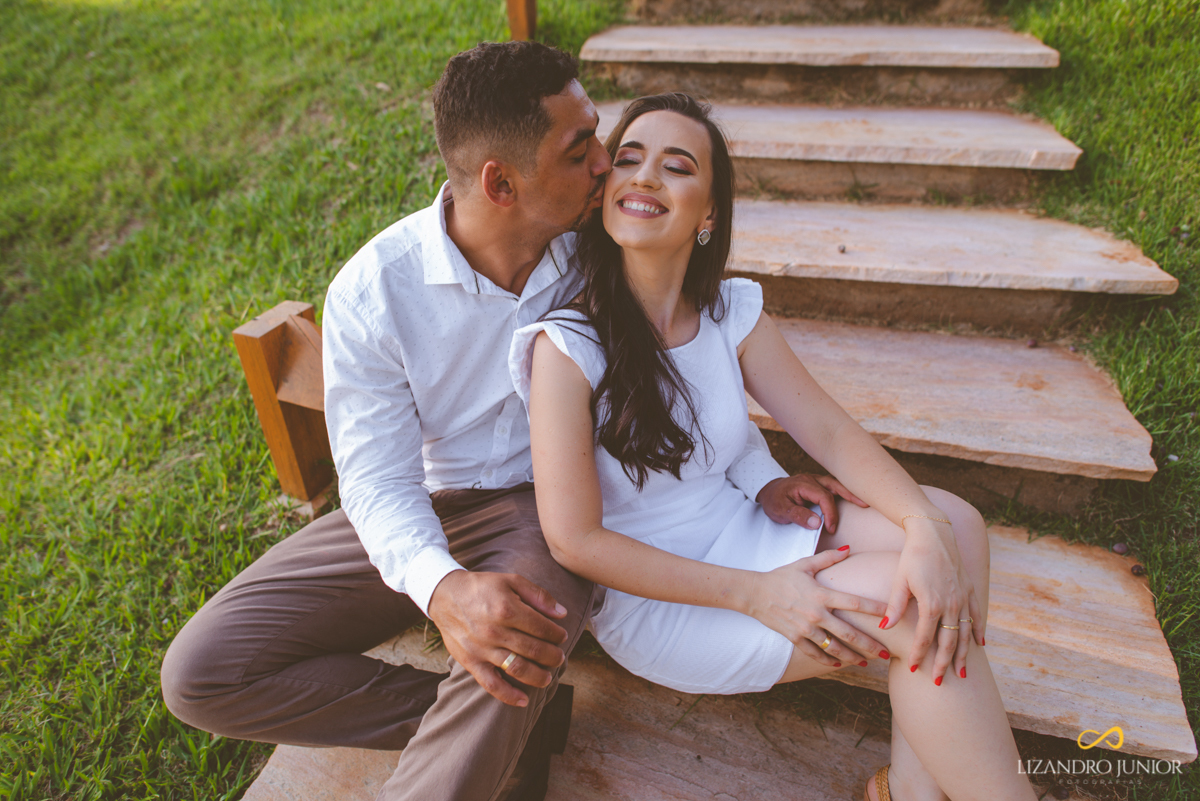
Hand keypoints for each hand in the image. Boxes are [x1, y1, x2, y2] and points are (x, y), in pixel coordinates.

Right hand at [426, 570, 569, 706]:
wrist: (446, 595)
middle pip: (533, 650)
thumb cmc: (483, 587)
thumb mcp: (512, 580)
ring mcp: (482, 649)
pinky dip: (508, 696)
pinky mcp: (471, 662)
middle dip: (552, 656)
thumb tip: (562, 613)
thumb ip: (539, 595)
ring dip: (538, 676)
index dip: (556, 634)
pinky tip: (523, 701)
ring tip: (548, 677)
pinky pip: (491, 684)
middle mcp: (495, 631)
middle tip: (559, 658)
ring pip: (517, 669)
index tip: (562, 636)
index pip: (541, 628)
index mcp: (507, 609)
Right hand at [744, 548, 889, 667]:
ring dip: (852, 657)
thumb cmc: (781, 576)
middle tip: (886, 653)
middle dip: (870, 645)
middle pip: (850, 633)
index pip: (855, 603)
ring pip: (834, 648)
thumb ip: (828, 558)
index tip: (892, 616)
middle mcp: (816, 614)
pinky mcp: (795, 638)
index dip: (876, 609)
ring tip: (866, 662)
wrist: (754, 593)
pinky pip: (815, 653)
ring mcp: (805, 629)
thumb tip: (849, 549)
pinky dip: (828, 661)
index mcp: (821, 594)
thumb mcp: (804, 564)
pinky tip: (839, 664)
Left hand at [756, 474, 867, 533]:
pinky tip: (854, 496)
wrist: (768, 491)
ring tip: (865, 500)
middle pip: (835, 486)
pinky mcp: (818, 484)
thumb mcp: (781, 510)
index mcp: (803, 484)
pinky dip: (844, 491)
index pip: (823, 497)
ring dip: (850, 491)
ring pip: (836, 484)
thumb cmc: (774, 500)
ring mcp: (816, 480)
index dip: (830, 513)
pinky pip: (834, 486)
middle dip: (850, 496)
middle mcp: (812, 479)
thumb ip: (798, 516)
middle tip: (865, 505)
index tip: (831, 528)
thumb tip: (817, 523)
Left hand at [880, 520, 982, 684]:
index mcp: (932, 604)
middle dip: (943, 663)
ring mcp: (963, 598)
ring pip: (965, 633)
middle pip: (948, 642)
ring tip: (962, 673)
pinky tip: (979, 645)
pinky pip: (976, 615)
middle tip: (939, 683)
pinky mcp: (969, 589)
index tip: (913, 669)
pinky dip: (978, 631)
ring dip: (963, 654)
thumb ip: (895, 606)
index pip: (925, 638)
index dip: (919, 655)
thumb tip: (885, 627)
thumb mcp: (899, 580)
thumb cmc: (913, 556)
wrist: (934, 533)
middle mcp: (951, 604)